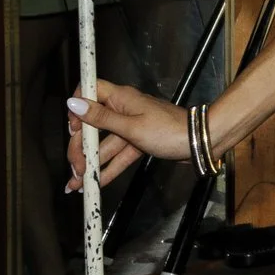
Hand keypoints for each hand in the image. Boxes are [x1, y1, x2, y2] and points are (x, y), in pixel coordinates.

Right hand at [64, 81, 192, 191]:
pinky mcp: (140, 141)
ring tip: (76, 183)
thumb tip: (73, 102)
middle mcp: (124, 109)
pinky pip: (120, 153)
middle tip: (74, 168)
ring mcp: (132, 126)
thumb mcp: (132, 126)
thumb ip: (101, 118)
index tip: (73, 127)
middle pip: (93, 125)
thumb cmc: (169, 130)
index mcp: (121, 98)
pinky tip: (95, 182)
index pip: (91, 91)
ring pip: (105, 144)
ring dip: (91, 163)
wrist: (202, 142)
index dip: (78, 108)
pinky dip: (109, 167)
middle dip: (80, 147)